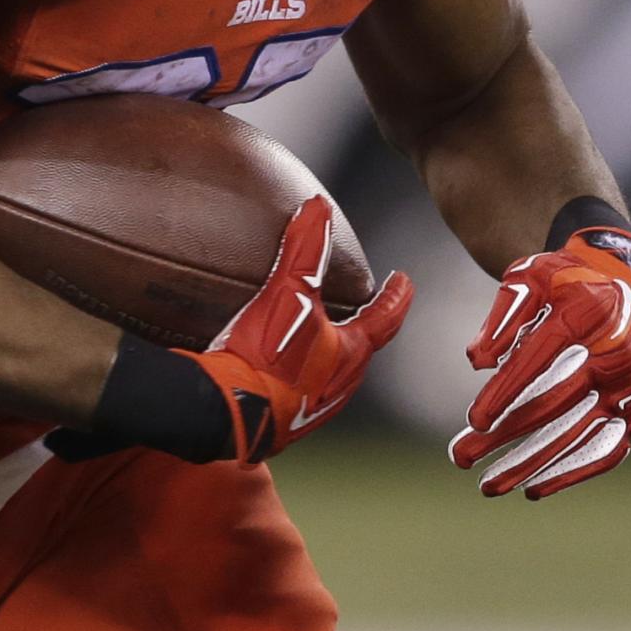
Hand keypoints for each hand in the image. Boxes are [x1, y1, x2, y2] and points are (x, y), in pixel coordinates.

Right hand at [193, 198, 411, 462]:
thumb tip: (318, 208)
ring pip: (339, 373)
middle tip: (367, 307)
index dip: (395, 295)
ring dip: (338, 352)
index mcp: (351, 352)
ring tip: (328, 336)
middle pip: (365, 347)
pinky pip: (309, 392)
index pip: (386, 317)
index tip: (402, 281)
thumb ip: (304, 249)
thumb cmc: (263, 358)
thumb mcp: (285, 293)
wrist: (228, 415)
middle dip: (369, 325)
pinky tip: (289, 371)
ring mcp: (317, 406)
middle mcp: (342, 383)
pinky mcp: (290, 422)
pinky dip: (309, 374)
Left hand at [452, 225, 630, 498]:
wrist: (621, 280)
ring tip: (489, 485)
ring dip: (533, 463)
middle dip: (506, 434)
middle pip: (557, 402)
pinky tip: (534, 488)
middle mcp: (618, 349)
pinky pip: (609, 450)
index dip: (507, 391)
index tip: (473, 421)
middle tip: (461, 457)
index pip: (543, 356)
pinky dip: (573, 472)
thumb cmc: (565, 280)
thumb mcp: (529, 276)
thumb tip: (477, 361)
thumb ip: (503, 314)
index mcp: (590, 310)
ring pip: (581, 433)